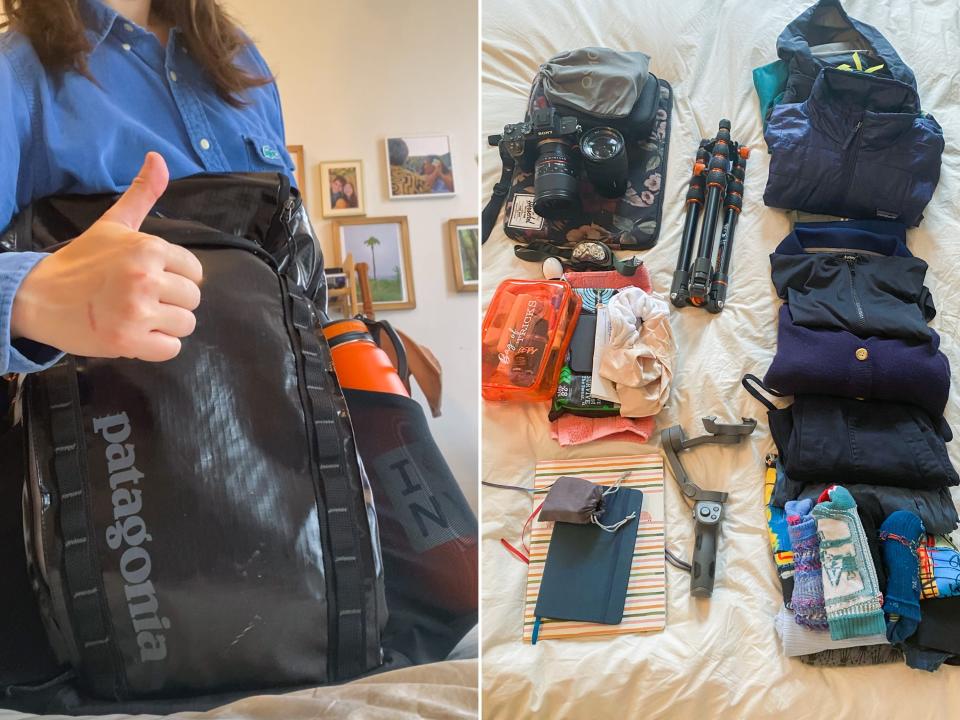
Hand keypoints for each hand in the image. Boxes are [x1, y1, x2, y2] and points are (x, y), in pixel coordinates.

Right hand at [10, 152, 202, 361]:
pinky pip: (172, 349)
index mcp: (148, 248)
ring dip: (166, 326)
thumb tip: (159, 158)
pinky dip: (157, 347)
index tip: (150, 278)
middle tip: (141, 299)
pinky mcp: (129, 340)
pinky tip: (136, 334)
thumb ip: (142, 193)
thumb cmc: (82, 262)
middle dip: (171, 302)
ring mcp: (137, 311)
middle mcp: (146, 278)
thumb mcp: (114, 224)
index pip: (195, 271)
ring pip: (186, 324)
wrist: (39, 297)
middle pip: (193, 299)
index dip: (175, 277)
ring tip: (139, 316)